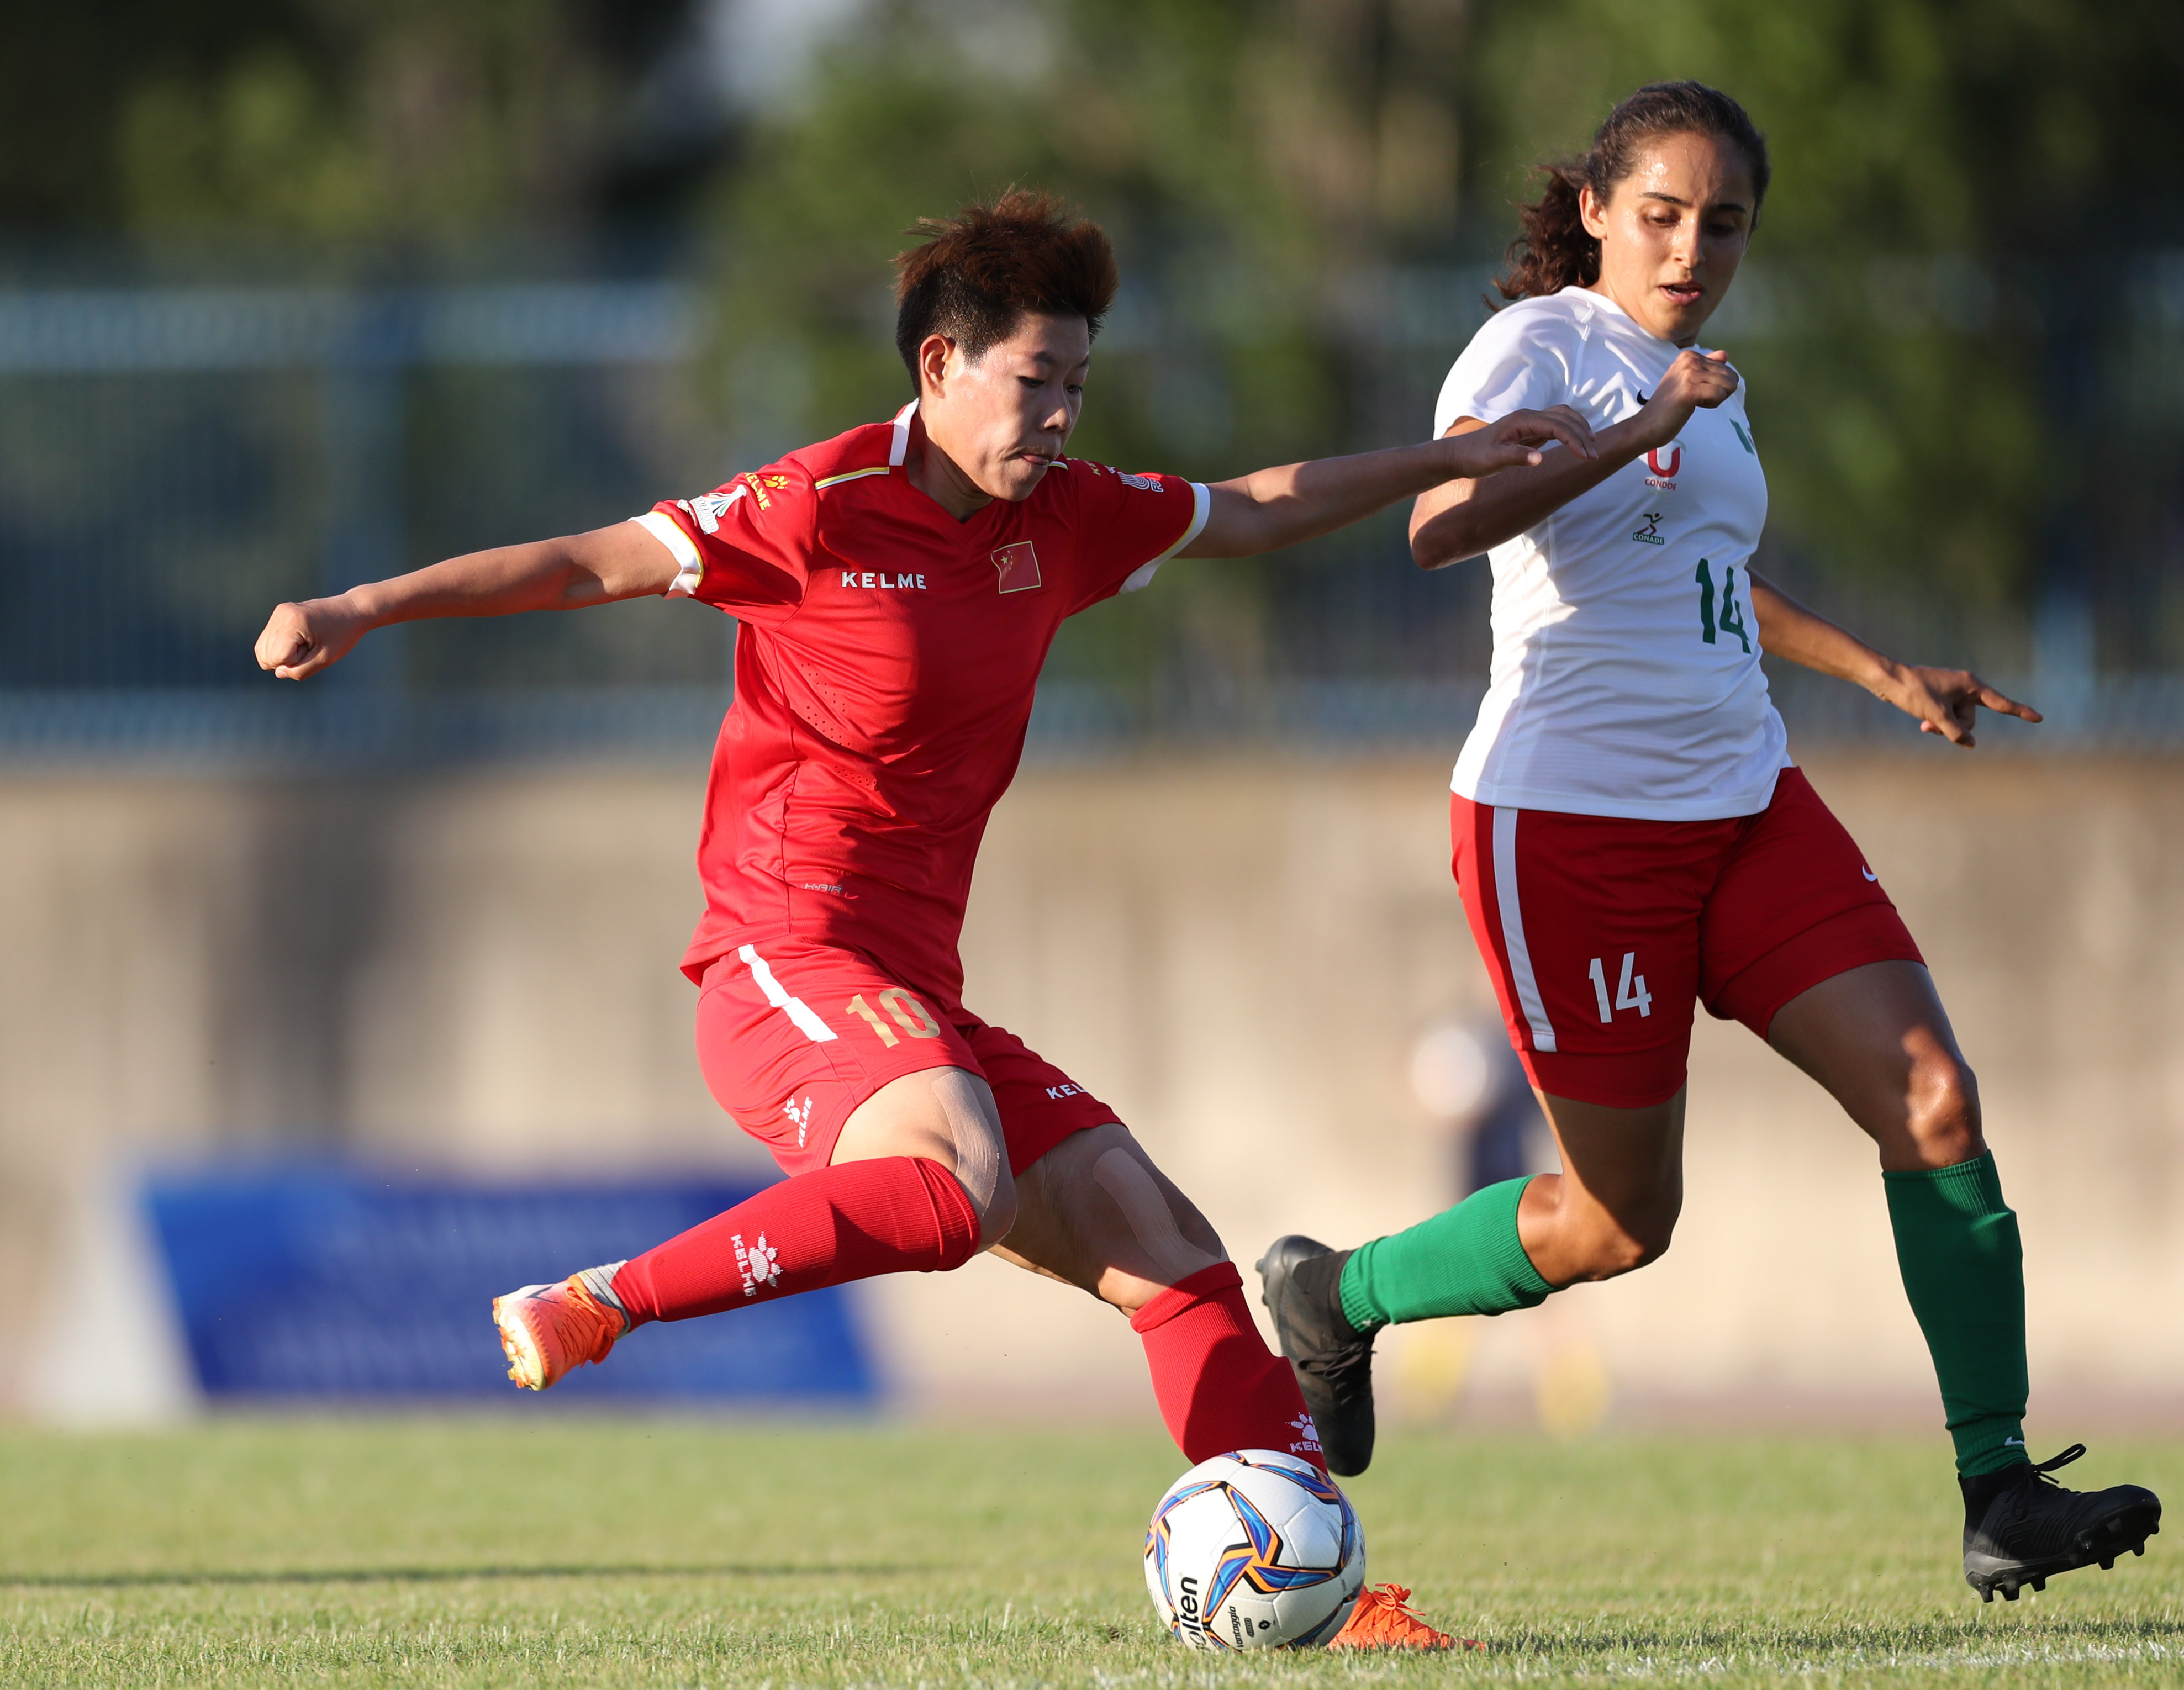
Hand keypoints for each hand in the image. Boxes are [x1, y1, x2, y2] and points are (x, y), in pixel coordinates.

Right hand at [255, 596, 370, 679]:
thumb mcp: (325, 659)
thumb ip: (301, 671)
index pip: (276, 658)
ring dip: (284, 654)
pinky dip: (281, 648)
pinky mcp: (279, 614)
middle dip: (288, 659)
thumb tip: (279, 673)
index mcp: (293, 622)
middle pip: (265, 655)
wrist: (351, 610)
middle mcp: (281, 614)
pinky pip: (267, 641)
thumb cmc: (342, 634)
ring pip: (262, 650)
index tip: (314, 649)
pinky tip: (301, 640)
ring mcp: (278, 612)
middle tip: (311, 647)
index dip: (295, 662)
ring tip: (307, 643)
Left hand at [1448, 406, 1597, 477]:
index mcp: (1522, 421)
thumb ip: (1516, 457)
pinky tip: (1577, 445)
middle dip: (1582, 435)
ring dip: (1579, 429)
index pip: (1557, 426)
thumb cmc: (1474, 457)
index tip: (1586, 457)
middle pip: (1565, 418)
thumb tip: (1540, 459)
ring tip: (1591, 448)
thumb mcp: (1493, 460)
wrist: (1459, 454)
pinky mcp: (1529, 430)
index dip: (1574, 440)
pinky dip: (1570, 432)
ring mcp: (1529, 421)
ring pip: (1563, 417)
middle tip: (1594, 457)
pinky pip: (1555, 425)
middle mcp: (1528, 416)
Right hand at [1628, 349, 1737, 448]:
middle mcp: (1689, 360)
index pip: (1726, 368)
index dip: (1715, 384)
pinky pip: (1720, 395)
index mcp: (1689, 355)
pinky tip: (1693, 406)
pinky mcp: (1690, 390)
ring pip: (1728, 385)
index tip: (1693, 390)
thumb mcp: (1687, 379)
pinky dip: (1712, 405)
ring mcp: (1689, 374)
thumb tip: (1725, 354)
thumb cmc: (1668, 405)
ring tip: (1693, 402)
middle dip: (1718, 392)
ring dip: (1715, 399)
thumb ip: (1707, 365)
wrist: (1646, 425)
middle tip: (1694, 399)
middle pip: (1730, 376)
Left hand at [1879, 662, 2041, 748]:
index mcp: (1971, 685)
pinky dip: (1937, 724)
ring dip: (1943, 727)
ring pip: (1958, 722)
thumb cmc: (1913, 692)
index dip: (2020, 712)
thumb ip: (1956, 732)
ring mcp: (1953, 694)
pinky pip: (1947, 719)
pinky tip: (1923, 723)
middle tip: (1932, 721)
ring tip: (1924, 721)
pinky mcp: (1942, 700)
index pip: (2000, 702)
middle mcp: (1965, 688)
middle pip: (1972, 720)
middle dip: (1955, 727)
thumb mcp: (1936, 715)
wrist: (1888, 680)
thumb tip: (1970, 744)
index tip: (2039, 718)